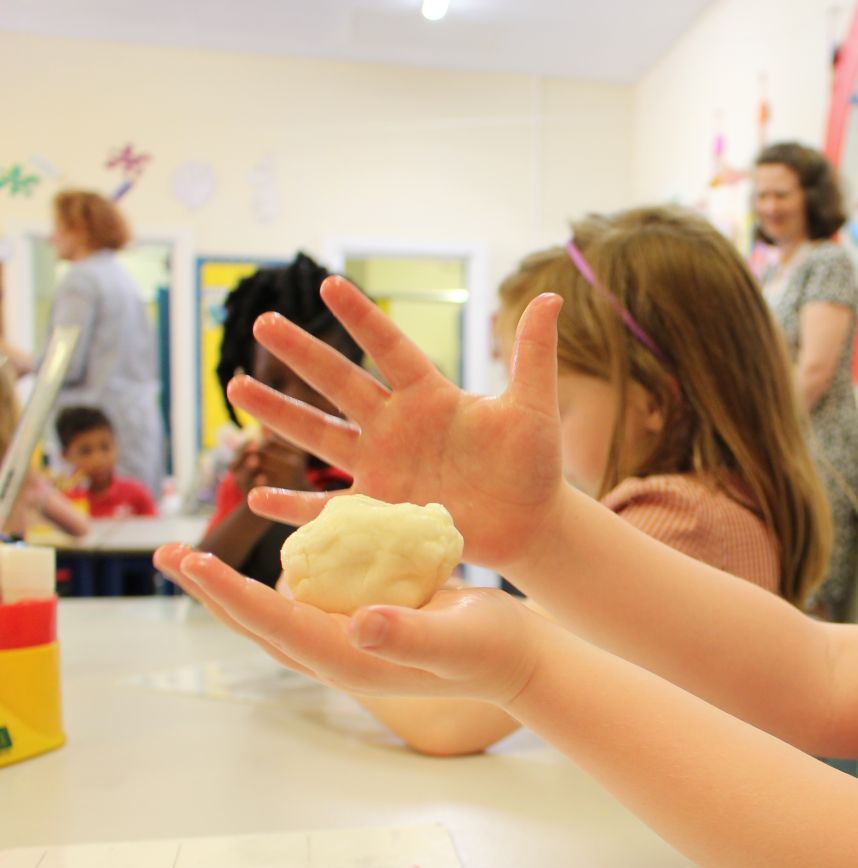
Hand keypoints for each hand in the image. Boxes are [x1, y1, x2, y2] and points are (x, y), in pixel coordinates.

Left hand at [152, 543, 545, 704]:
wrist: (517, 659)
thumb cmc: (491, 648)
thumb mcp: (456, 639)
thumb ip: (410, 635)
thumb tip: (359, 624)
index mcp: (350, 660)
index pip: (274, 623)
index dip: (230, 592)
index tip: (194, 561)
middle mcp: (337, 655)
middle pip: (257, 623)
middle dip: (210, 590)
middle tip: (167, 555)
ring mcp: (347, 642)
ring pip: (273, 613)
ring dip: (231, 587)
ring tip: (195, 559)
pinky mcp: (361, 625)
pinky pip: (305, 602)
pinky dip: (274, 581)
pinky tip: (271, 559)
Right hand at [229, 278, 570, 571]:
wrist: (530, 523)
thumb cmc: (534, 464)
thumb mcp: (535, 408)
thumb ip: (534, 354)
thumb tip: (552, 295)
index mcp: (430, 396)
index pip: (390, 348)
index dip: (362, 318)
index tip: (328, 284)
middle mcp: (396, 425)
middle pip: (341, 383)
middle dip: (302, 354)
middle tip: (262, 323)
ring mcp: (382, 467)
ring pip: (321, 435)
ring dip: (280, 414)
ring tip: (236, 387)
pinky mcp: (380, 510)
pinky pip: (329, 508)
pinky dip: (294, 507)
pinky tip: (256, 496)